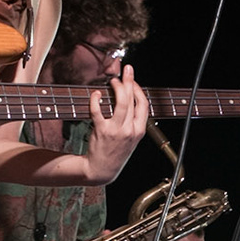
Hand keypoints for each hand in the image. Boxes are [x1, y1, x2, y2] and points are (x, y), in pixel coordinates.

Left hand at [80, 65, 148, 183]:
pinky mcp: (102, 131)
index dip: (139, 90)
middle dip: (130, 82)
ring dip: (117, 88)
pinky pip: (99, 111)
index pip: (144, 105)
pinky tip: (96, 94)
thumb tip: (131, 102)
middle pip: (133, 100)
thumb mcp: (131, 140)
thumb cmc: (115, 153)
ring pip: (121, 103)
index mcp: (139, 131)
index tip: (133, 82)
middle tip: (126, 70)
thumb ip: (133, 123)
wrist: (102, 170)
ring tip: (112, 81)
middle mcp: (130, 130)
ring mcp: (116, 130)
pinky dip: (96, 100)